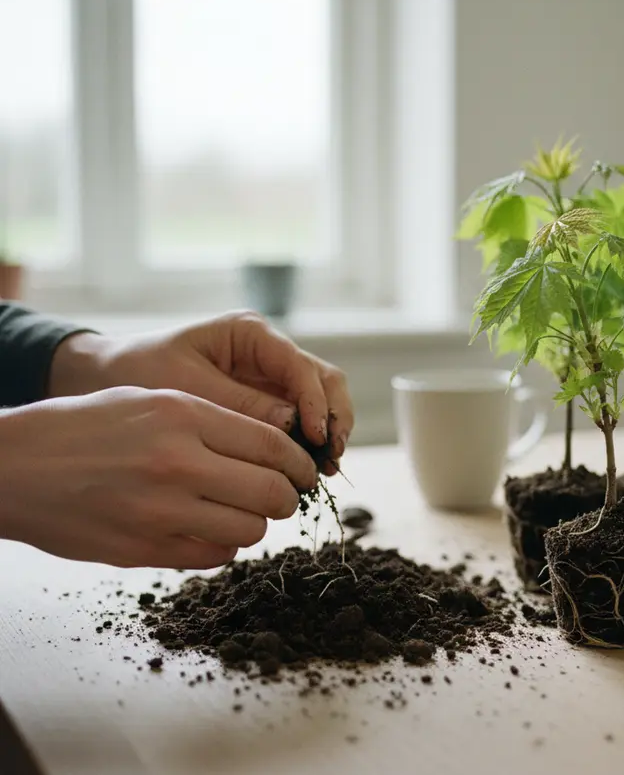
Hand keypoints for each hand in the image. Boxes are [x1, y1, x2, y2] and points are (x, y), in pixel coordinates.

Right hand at [0, 387, 311, 567]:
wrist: (17, 466)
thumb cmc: (89, 425)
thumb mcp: (155, 401)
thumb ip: (217, 421)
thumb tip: (274, 451)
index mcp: (185, 418)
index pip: (273, 445)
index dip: (300, 461)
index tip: (305, 469)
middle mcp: (178, 465)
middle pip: (272, 493)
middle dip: (288, 496)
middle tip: (283, 494)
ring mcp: (160, 513)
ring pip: (250, 530)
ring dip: (256, 522)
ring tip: (240, 509)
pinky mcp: (143, 551)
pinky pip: (213, 556)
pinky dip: (223, 545)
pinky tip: (209, 528)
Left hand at [49, 311, 353, 471]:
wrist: (109, 378)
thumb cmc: (142, 373)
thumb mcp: (188, 389)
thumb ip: (241, 404)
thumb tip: (293, 426)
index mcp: (250, 334)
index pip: (300, 365)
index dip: (316, 402)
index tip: (317, 437)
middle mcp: (269, 352)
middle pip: (323, 380)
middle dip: (334, 417)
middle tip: (330, 458)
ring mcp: (270, 377)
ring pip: (321, 399)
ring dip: (328, 432)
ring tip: (325, 470)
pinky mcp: (267, 402)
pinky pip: (301, 419)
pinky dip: (309, 443)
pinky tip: (309, 469)